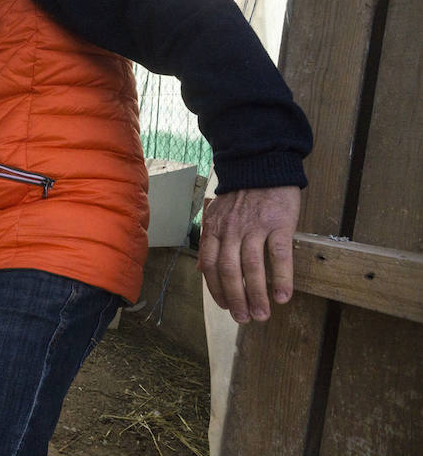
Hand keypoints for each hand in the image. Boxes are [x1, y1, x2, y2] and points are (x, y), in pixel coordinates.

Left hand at [197, 186, 299, 322]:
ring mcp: (254, 227)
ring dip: (257, 295)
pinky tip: (283, 296)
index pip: (210, 265)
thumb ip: (209, 240)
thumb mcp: (216, 214)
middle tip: (245, 318)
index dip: (216, 289)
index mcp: (214, 229)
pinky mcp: (278, 224)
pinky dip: (281, 278)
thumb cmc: (240, 194)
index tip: (226, 307)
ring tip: (263, 314)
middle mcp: (230, 231)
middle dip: (236, 299)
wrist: (262, 166)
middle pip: (230, 271)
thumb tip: (202, 268)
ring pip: (252, 268)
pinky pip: (278, 255)